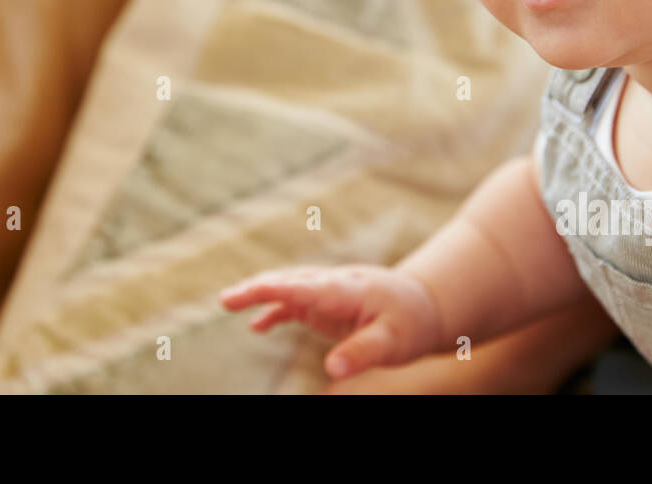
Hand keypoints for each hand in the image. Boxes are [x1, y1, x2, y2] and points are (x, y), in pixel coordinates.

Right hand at [219, 263, 443, 380]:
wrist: (425, 305)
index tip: (252, 290)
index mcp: (347, 290)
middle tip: (226, 299)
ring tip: (228, 302)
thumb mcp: (393, 343)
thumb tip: (331, 371)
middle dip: (258, 288)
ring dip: (260, 293)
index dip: (277, 289)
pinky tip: (257, 327)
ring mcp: (327, 291)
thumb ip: (362, 353)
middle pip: (290, 281)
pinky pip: (295, 303)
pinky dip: (275, 311)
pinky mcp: (326, 303)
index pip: (306, 287)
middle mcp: (332, 284)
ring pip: (288, 286)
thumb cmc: (410, 323)